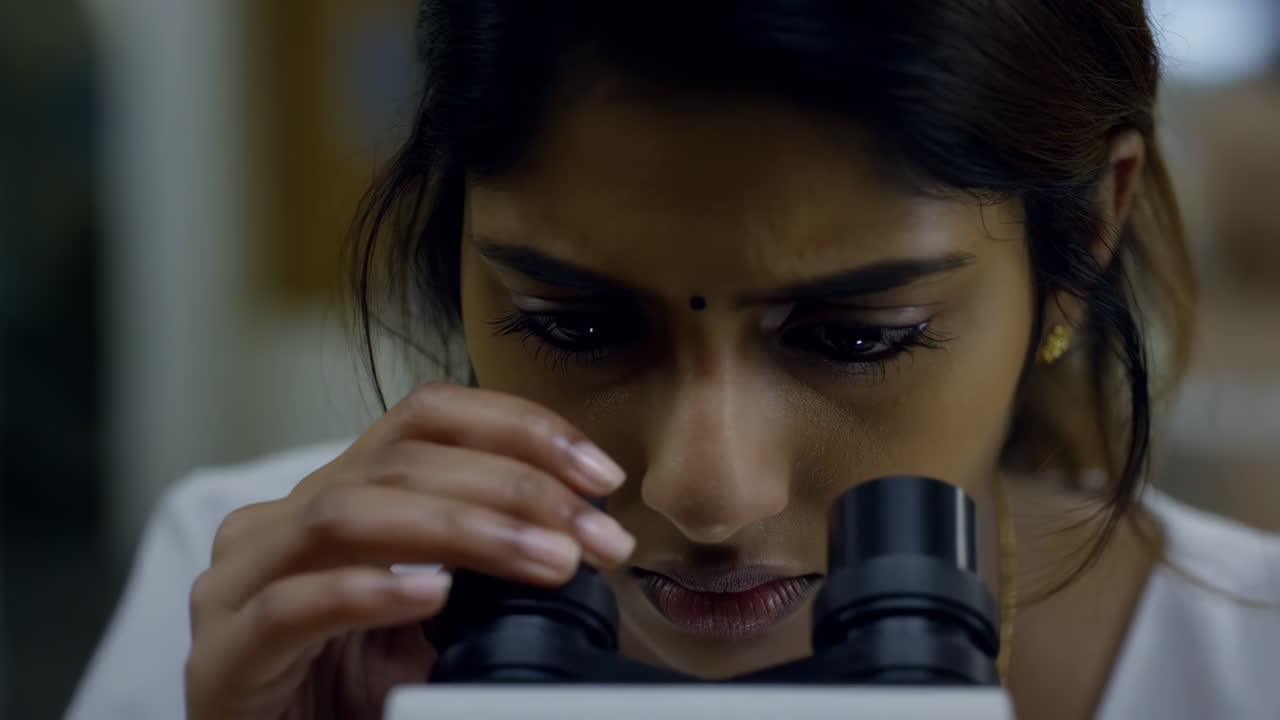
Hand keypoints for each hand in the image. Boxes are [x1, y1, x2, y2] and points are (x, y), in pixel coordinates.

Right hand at [185, 383, 634, 719]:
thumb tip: (581, 543)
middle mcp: (283, 523)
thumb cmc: (350, 695)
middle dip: (517, 489)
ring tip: (546, 561)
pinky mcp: (225, 654)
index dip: (519, 430)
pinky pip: (292, 605)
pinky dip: (369, 593)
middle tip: (595, 537)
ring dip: (465, 529)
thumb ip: (483, 573)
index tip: (599, 475)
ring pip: (349, 514)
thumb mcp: (433, 621)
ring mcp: (242, 584)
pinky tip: (432, 595)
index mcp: (338, 498)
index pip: (427, 419)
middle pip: (401, 459)